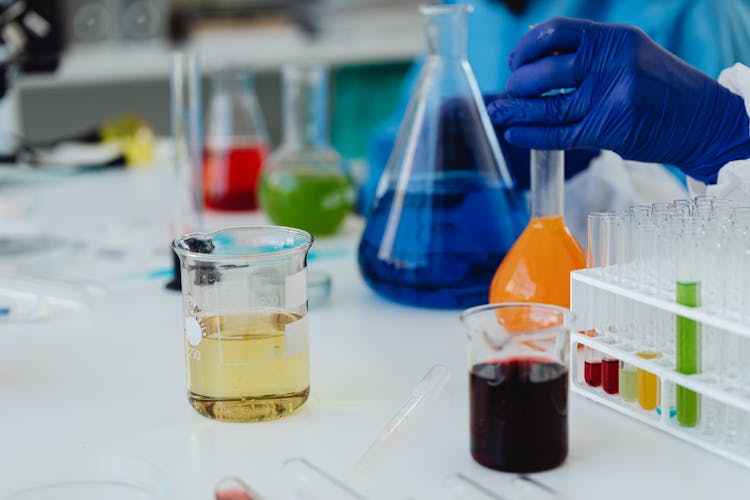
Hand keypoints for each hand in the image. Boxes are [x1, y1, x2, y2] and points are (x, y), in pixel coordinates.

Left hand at [486, 17, 749, 182]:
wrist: (702, 119)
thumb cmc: (658, 86)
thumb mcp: (629, 53)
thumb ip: (588, 53)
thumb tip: (531, 59)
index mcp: (614, 38)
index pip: (555, 33)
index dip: (526, 47)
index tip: (515, 61)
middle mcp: (611, 64)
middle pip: (544, 72)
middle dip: (517, 84)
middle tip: (509, 93)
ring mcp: (610, 99)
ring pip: (547, 108)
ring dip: (516, 112)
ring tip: (500, 114)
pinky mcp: (608, 131)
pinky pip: (558, 135)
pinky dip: (530, 136)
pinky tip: (515, 134)